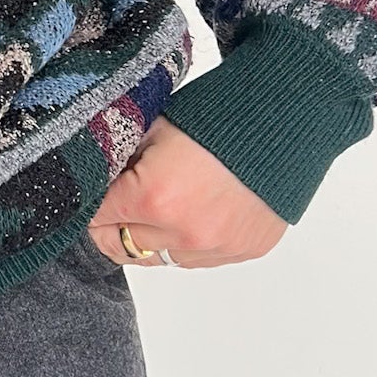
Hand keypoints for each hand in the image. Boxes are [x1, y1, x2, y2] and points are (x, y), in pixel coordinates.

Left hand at [87, 117, 287, 268]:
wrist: (283, 121)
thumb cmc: (218, 117)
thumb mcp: (154, 128)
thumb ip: (121, 160)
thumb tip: (97, 178)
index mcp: (152, 197)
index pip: (96, 219)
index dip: (93, 203)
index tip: (99, 192)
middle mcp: (183, 232)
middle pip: (121, 246)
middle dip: (116, 223)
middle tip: (123, 202)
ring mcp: (215, 247)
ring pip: (160, 258)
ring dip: (154, 236)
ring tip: (166, 202)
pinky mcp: (242, 252)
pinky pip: (198, 259)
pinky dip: (190, 240)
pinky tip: (198, 209)